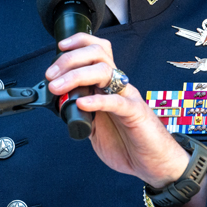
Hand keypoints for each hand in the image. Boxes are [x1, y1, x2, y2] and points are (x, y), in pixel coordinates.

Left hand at [44, 32, 189, 188]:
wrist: (154, 163)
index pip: (96, 51)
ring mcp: (127, 97)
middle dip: (70, 58)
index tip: (59, 49)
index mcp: (109, 85)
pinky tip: (82, 104)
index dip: (78, 43)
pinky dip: (97, 100)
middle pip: (97, 54)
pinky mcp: (135, 114)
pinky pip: (116, 101)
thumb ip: (81, 113)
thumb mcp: (96, 126)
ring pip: (104, 71)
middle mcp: (118, 86)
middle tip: (51, 75)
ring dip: (76, 75)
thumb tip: (60, 105)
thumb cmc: (129, 143)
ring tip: (58, 87)